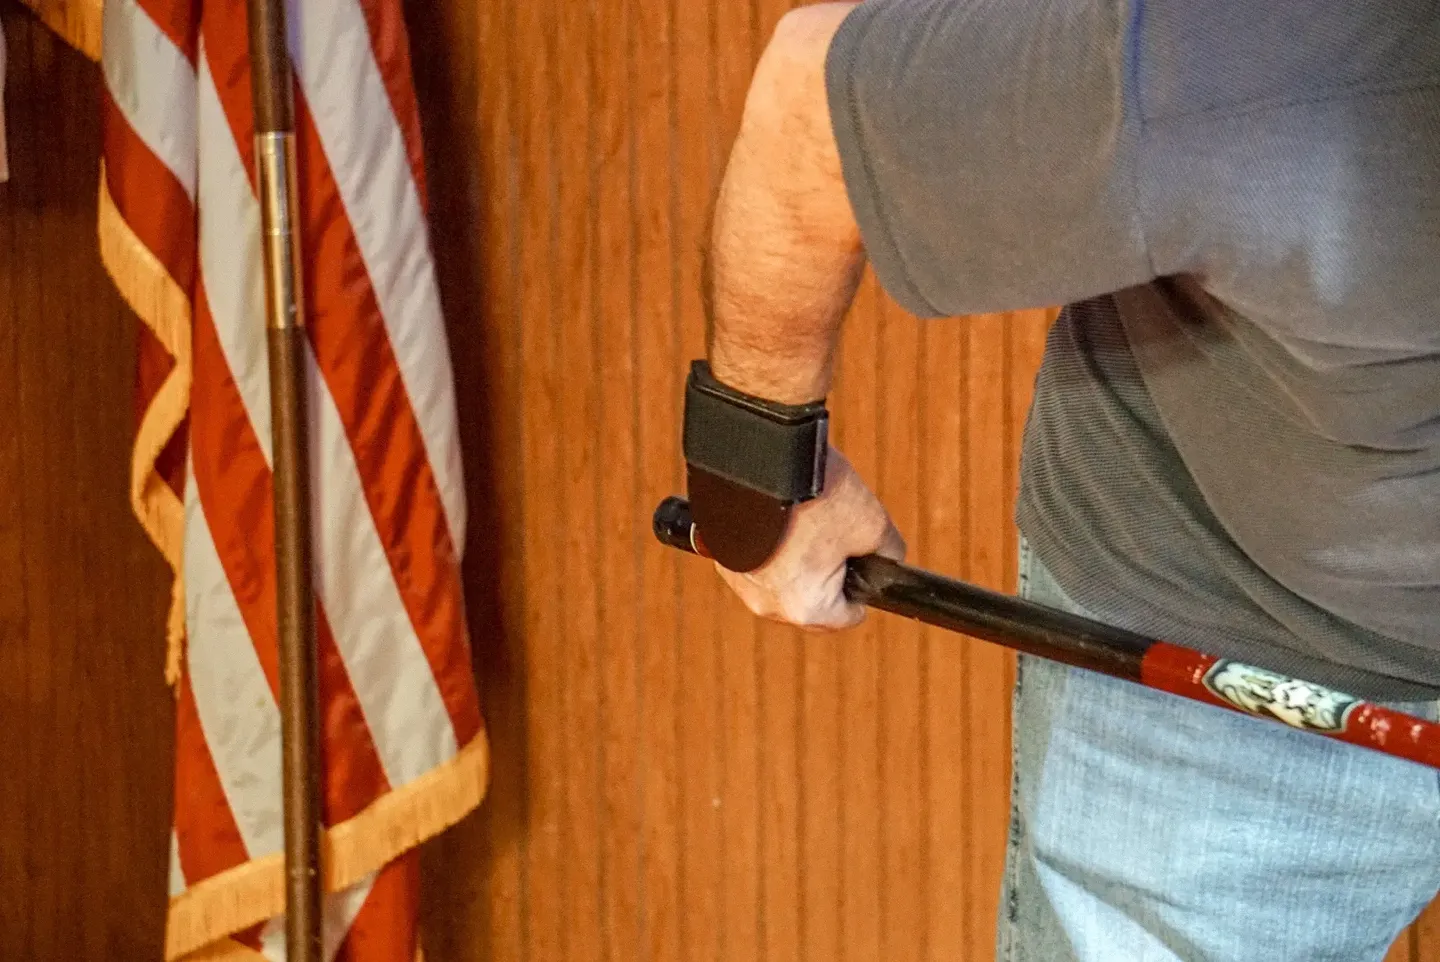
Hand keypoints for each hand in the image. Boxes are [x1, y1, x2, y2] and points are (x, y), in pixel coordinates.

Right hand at [715, 447, 904, 630]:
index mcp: (806, 609)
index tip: (864, 559)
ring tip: (806, 518)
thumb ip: (887, 552)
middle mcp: (767, 605)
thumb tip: (888, 559)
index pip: (848, 616)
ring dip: (798, 559)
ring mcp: (739, 582)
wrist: (759, 457)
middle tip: (835, 532)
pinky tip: (781, 515)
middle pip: (814, 600)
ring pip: (784, 580)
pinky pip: (758, 561)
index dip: (864, 586)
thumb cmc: (814, 496)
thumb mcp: (871, 523)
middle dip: (829, 572)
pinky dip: (771, 545)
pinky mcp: (721, 556)